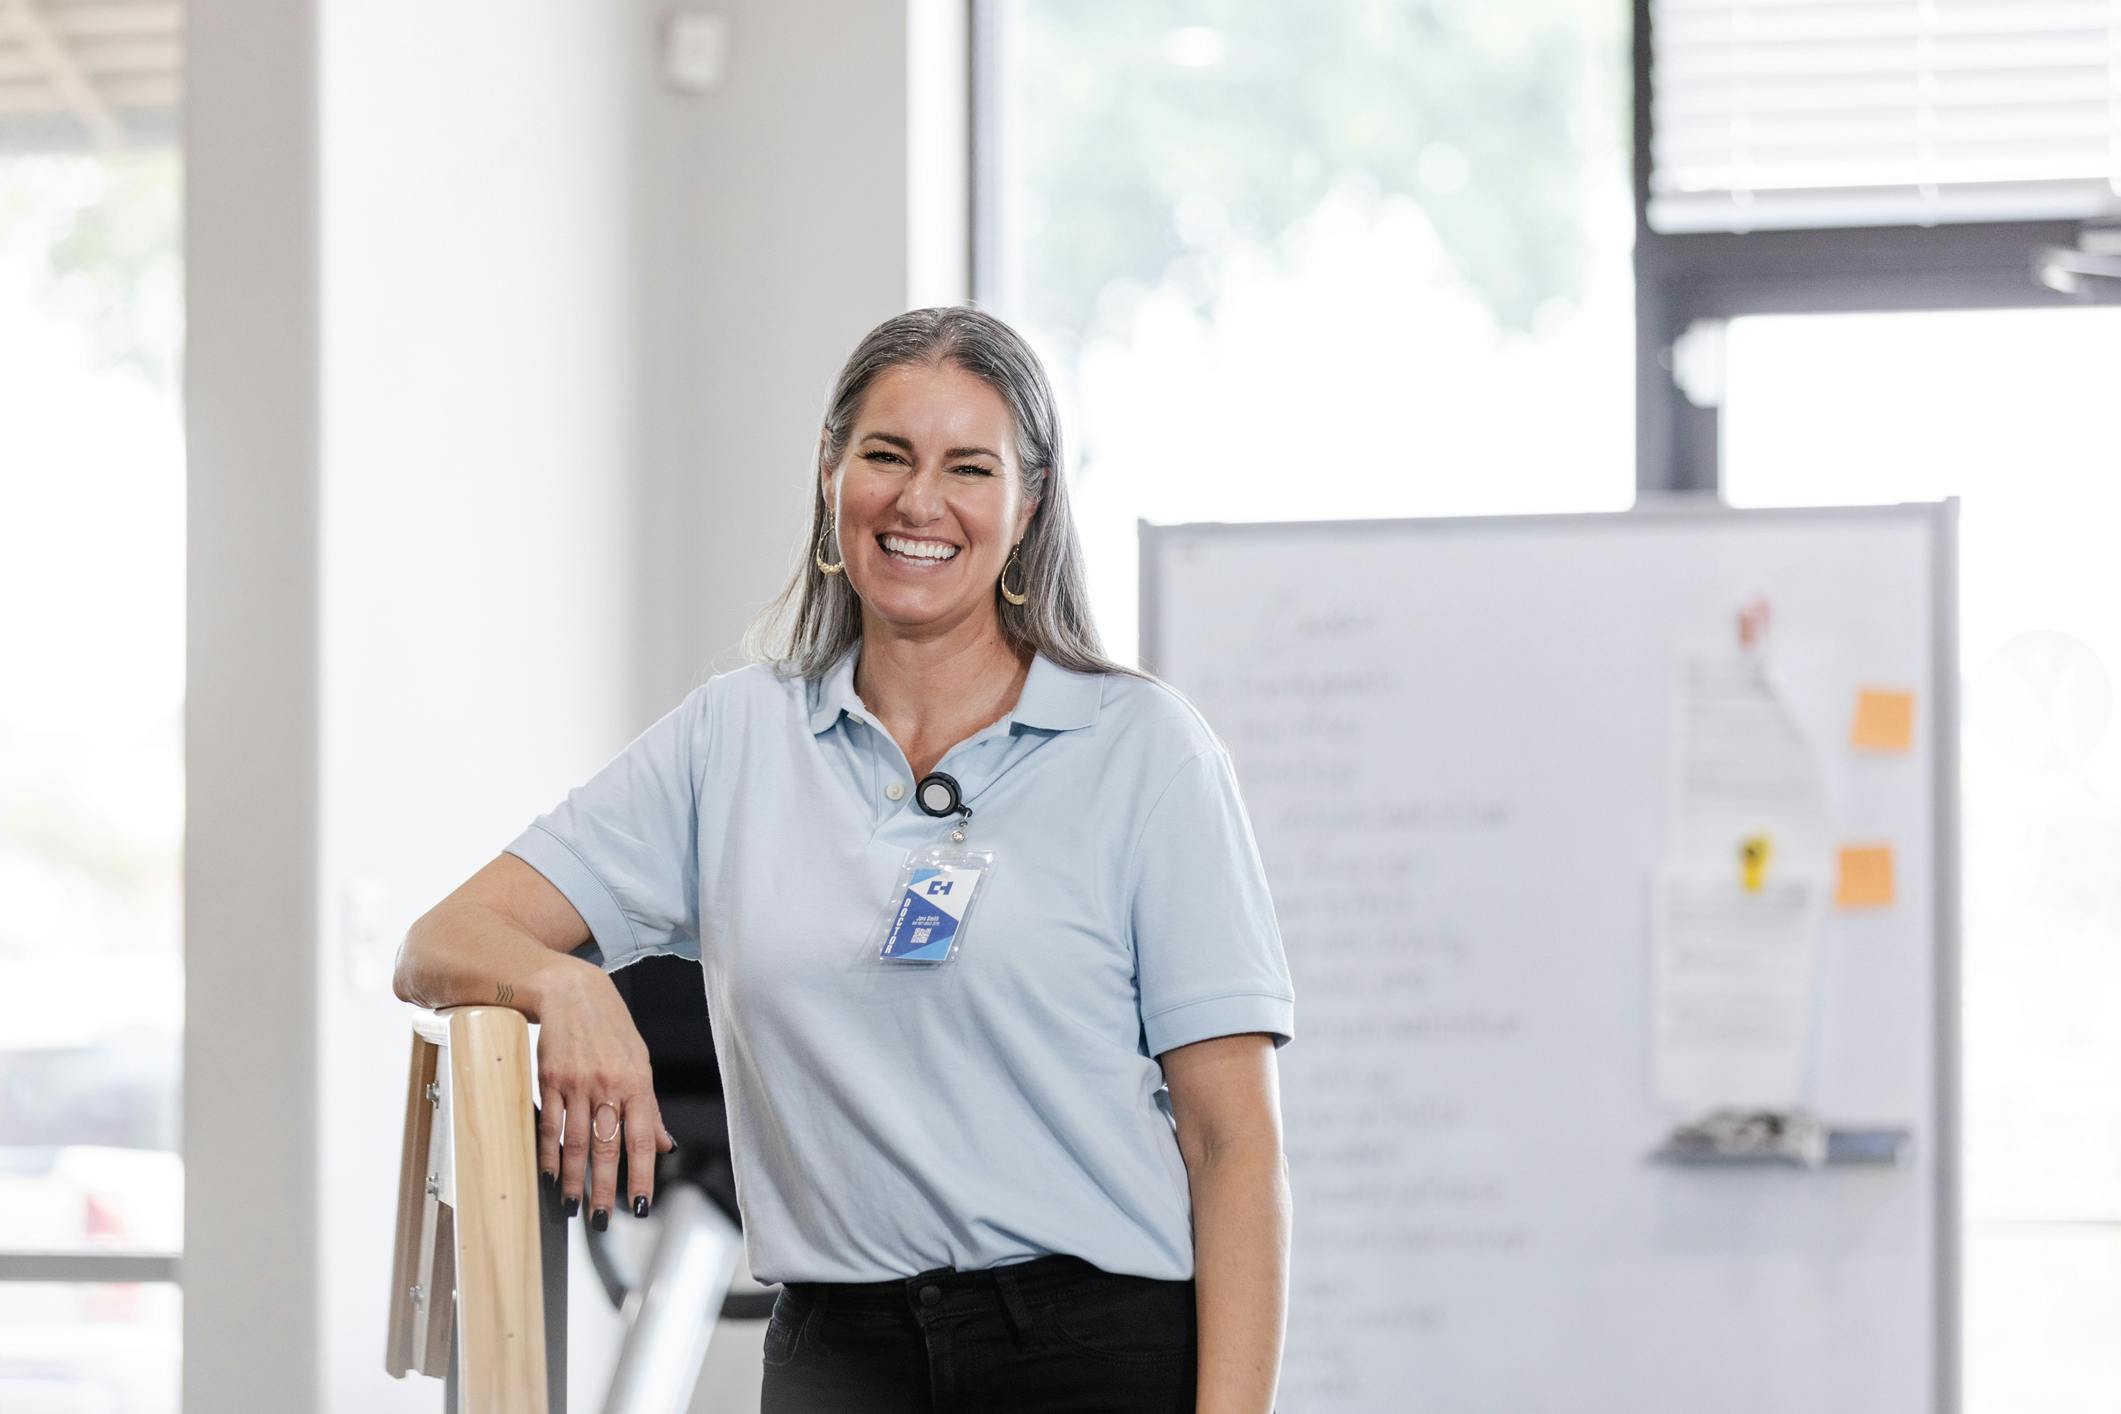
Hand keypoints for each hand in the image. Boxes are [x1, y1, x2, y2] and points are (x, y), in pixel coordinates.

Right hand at [533, 964, 676, 1226]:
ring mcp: (576, 1083)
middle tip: (601, 1221)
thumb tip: (664, 1145)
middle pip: (605, 1147)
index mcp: (637, 1082)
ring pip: (574, 1141)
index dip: (641, 1176)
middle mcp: (608, 1085)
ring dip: (572, 1179)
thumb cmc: (611, 1028)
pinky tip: (549, 1176)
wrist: (571, 991)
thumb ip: (649, 1108)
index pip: (641, 1139)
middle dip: (603, 1189)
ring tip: (572, 1206)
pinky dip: (548, 1154)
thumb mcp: (640, 1062)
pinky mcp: (549, 1080)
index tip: (640, 1206)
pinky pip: (549, 1125)